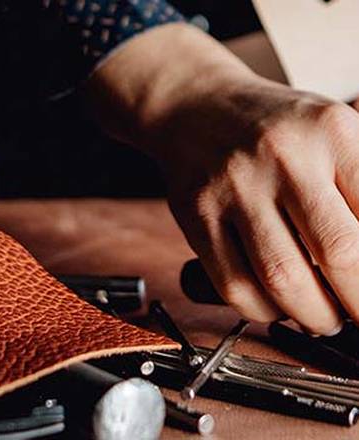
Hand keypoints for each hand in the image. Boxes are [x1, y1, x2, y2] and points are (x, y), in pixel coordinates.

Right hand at [160, 80, 358, 335]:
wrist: (195, 109)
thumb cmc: (275, 131)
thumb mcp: (334, 135)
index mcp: (332, 132)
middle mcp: (282, 156)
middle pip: (340, 254)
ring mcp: (233, 188)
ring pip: (283, 280)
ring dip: (313, 315)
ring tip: (323, 315)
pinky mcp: (197, 217)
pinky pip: (235, 286)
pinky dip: (264, 310)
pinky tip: (275, 301)